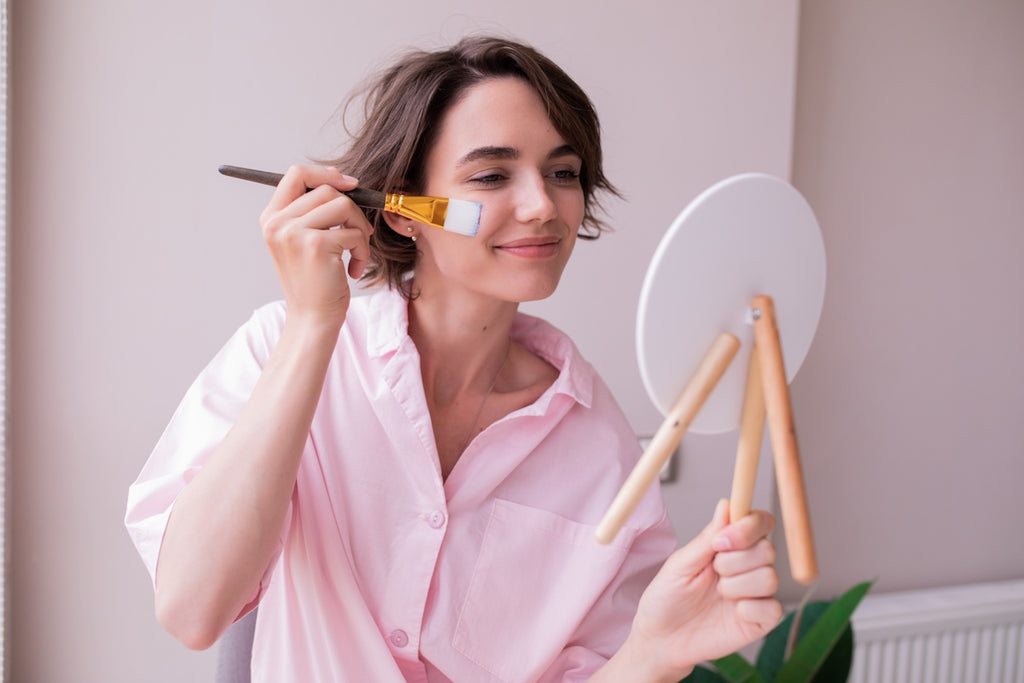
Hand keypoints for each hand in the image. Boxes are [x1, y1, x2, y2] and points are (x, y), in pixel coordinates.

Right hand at [259, 165, 374, 326]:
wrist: (312, 318)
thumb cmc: (315, 282)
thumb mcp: (304, 242)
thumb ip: (312, 212)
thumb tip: (345, 182)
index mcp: (272, 218)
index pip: (296, 173)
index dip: (327, 174)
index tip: (350, 185)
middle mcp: (277, 223)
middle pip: (327, 189)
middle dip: (353, 211)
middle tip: (359, 234)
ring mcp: (294, 233)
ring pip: (343, 205)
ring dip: (359, 230)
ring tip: (356, 253)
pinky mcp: (316, 245)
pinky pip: (353, 232)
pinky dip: (363, 251)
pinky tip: (353, 270)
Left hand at [627, 499, 781, 677]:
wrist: (661, 639)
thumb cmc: (667, 598)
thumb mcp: (681, 564)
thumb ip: (707, 538)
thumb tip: (726, 505)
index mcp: (729, 546)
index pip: (759, 523)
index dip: (748, 527)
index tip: (722, 542)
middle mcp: (747, 566)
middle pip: (767, 549)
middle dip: (735, 561)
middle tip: (713, 572)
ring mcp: (756, 593)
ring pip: (770, 577)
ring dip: (738, 586)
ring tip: (718, 594)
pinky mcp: (760, 620)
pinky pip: (772, 608)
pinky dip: (750, 609)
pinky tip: (732, 613)